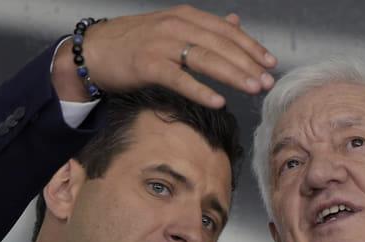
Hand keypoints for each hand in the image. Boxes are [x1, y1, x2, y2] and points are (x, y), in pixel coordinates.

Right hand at [53, 5, 276, 106]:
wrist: (94, 51)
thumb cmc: (135, 43)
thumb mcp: (173, 28)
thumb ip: (205, 28)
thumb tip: (235, 22)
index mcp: (185, 16)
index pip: (226, 30)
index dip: (250, 46)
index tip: (270, 63)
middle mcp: (176, 26)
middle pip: (221, 45)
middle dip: (247, 64)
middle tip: (267, 82)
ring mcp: (161, 44)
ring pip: (205, 59)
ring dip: (233, 75)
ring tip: (253, 89)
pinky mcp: (148, 65)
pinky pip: (179, 79)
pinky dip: (200, 90)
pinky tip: (218, 101)